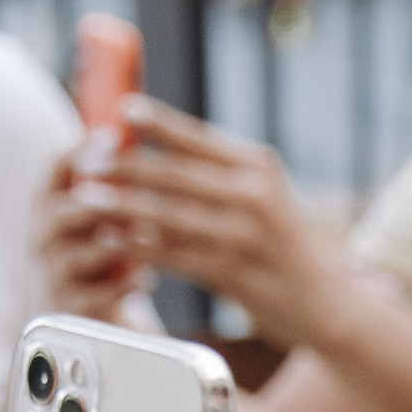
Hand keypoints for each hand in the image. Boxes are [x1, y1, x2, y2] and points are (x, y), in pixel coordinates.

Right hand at [34, 139, 148, 322]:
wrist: (96, 311)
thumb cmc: (106, 250)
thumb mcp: (107, 211)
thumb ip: (115, 177)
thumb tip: (141, 125)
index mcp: (52, 202)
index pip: (57, 167)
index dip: (83, 151)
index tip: (114, 139)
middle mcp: (45, 235)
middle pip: (63, 212)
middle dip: (100, 204)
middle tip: (130, 197)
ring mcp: (53, 272)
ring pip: (78, 254)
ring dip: (115, 246)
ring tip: (147, 239)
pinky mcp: (69, 306)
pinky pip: (93, 295)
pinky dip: (121, 286)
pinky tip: (145, 279)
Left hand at [99, 98, 342, 349]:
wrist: (325, 301)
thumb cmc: (283, 246)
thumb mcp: (264, 196)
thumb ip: (222, 173)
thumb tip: (160, 149)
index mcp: (258, 166)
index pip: (199, 138)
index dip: (158, 122)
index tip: (122, 111)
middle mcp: (255, 194)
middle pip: (177, 174)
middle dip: (127, 165)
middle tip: (87, 158)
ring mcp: (245, 234)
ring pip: (170, 215)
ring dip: (123, 206)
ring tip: (86, 199)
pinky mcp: (235, 272)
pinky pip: (175, 256)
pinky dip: (140, 247)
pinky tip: (112, 241)